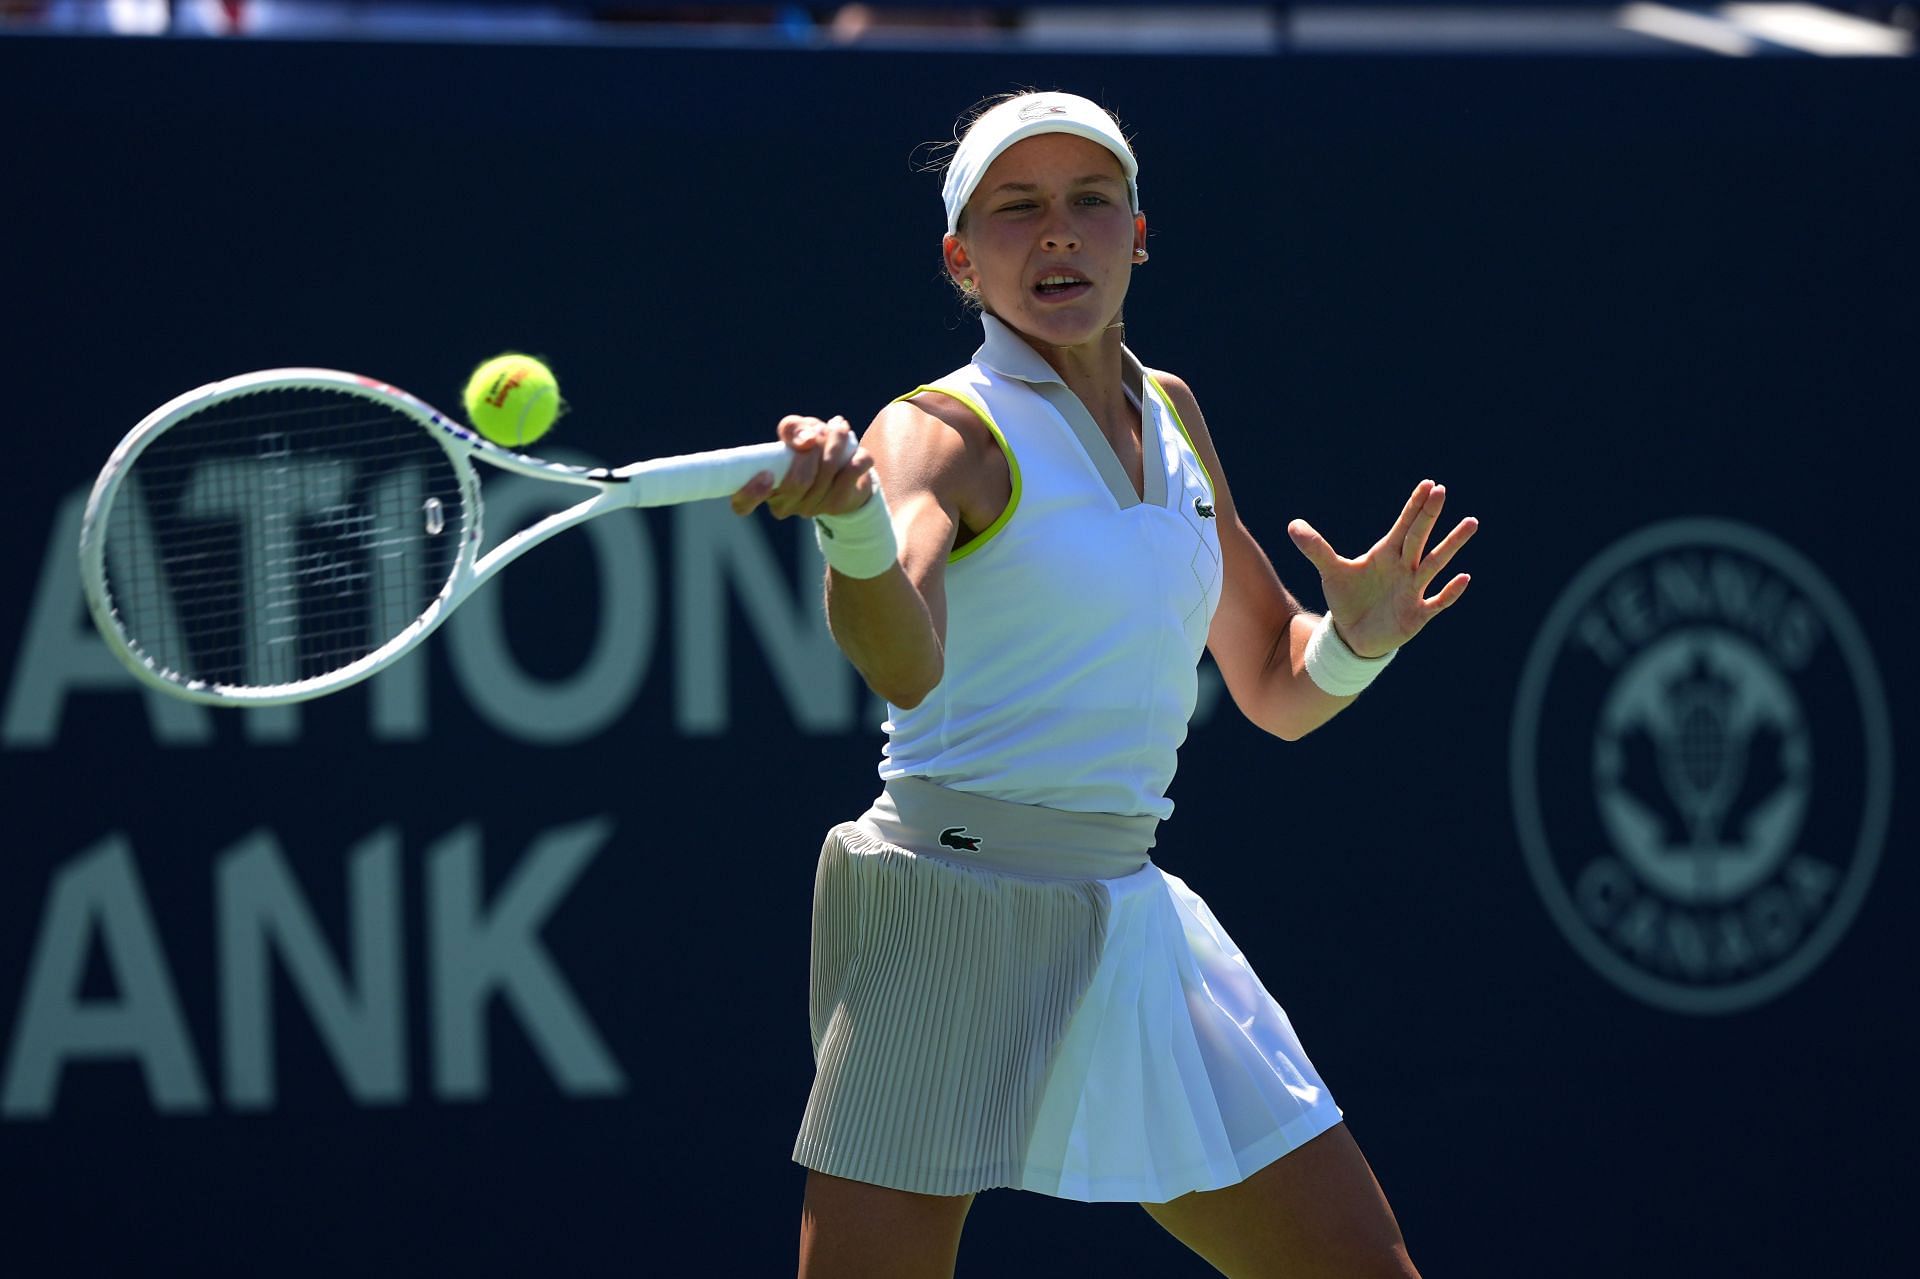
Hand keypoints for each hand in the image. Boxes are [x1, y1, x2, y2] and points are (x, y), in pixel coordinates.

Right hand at [729, 414, 874, 519]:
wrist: (845, 471)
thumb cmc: (810, 449)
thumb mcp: (796, 432)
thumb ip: (792, 429)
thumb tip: (806, 441)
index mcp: (763, 489)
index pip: (742, 504)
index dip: (750, 494)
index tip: (765, 474)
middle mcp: (783, 505)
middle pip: (797, 482)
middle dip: (813, 450)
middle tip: (821, 431)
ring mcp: (810, 508)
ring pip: (823, 478)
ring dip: (835, 446)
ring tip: (839, 428)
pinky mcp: (837, 505)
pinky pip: (848, 479)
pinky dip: (855, 459)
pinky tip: (855, 450)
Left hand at [1287, 479, 1477, 657]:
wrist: (1353, 635)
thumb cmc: (1349, 598)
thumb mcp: (1332, 571)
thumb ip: (1316, 548)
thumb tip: (1292, 525)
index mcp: (1387, 554)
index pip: (1403, 525)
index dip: (1414, 506)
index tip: (1428, 484)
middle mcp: (1405, 568)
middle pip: (1419, 537)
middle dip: (1429, 515)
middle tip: (1442, 491)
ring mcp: (1413, 590)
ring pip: (1435, 564)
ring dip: (1452, 545)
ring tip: (1470, 522)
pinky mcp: (1417, 614)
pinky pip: (1437, 601)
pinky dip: (1450, 592)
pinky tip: (1463, 578)